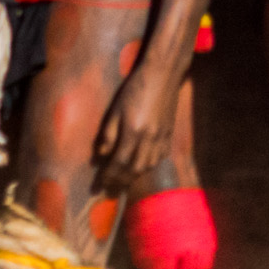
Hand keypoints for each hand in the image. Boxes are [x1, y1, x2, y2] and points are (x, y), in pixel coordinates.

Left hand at [94, 64, 176, 191]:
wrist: (163, 76)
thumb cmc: (135, 89)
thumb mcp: (115, 110)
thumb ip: (108, 135)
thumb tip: (99, 157)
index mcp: (133, 134)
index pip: (118, 163)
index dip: (108, 177)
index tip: (98, 187)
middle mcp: (150, 140)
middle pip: (134, 169)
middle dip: (120, 182)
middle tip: (109, 191)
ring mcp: (162, 139)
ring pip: (148, 166)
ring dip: (134, 177)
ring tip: (122, 183)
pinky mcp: (169, 134)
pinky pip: (159, 157)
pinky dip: (148, 166)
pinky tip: (141, 168)